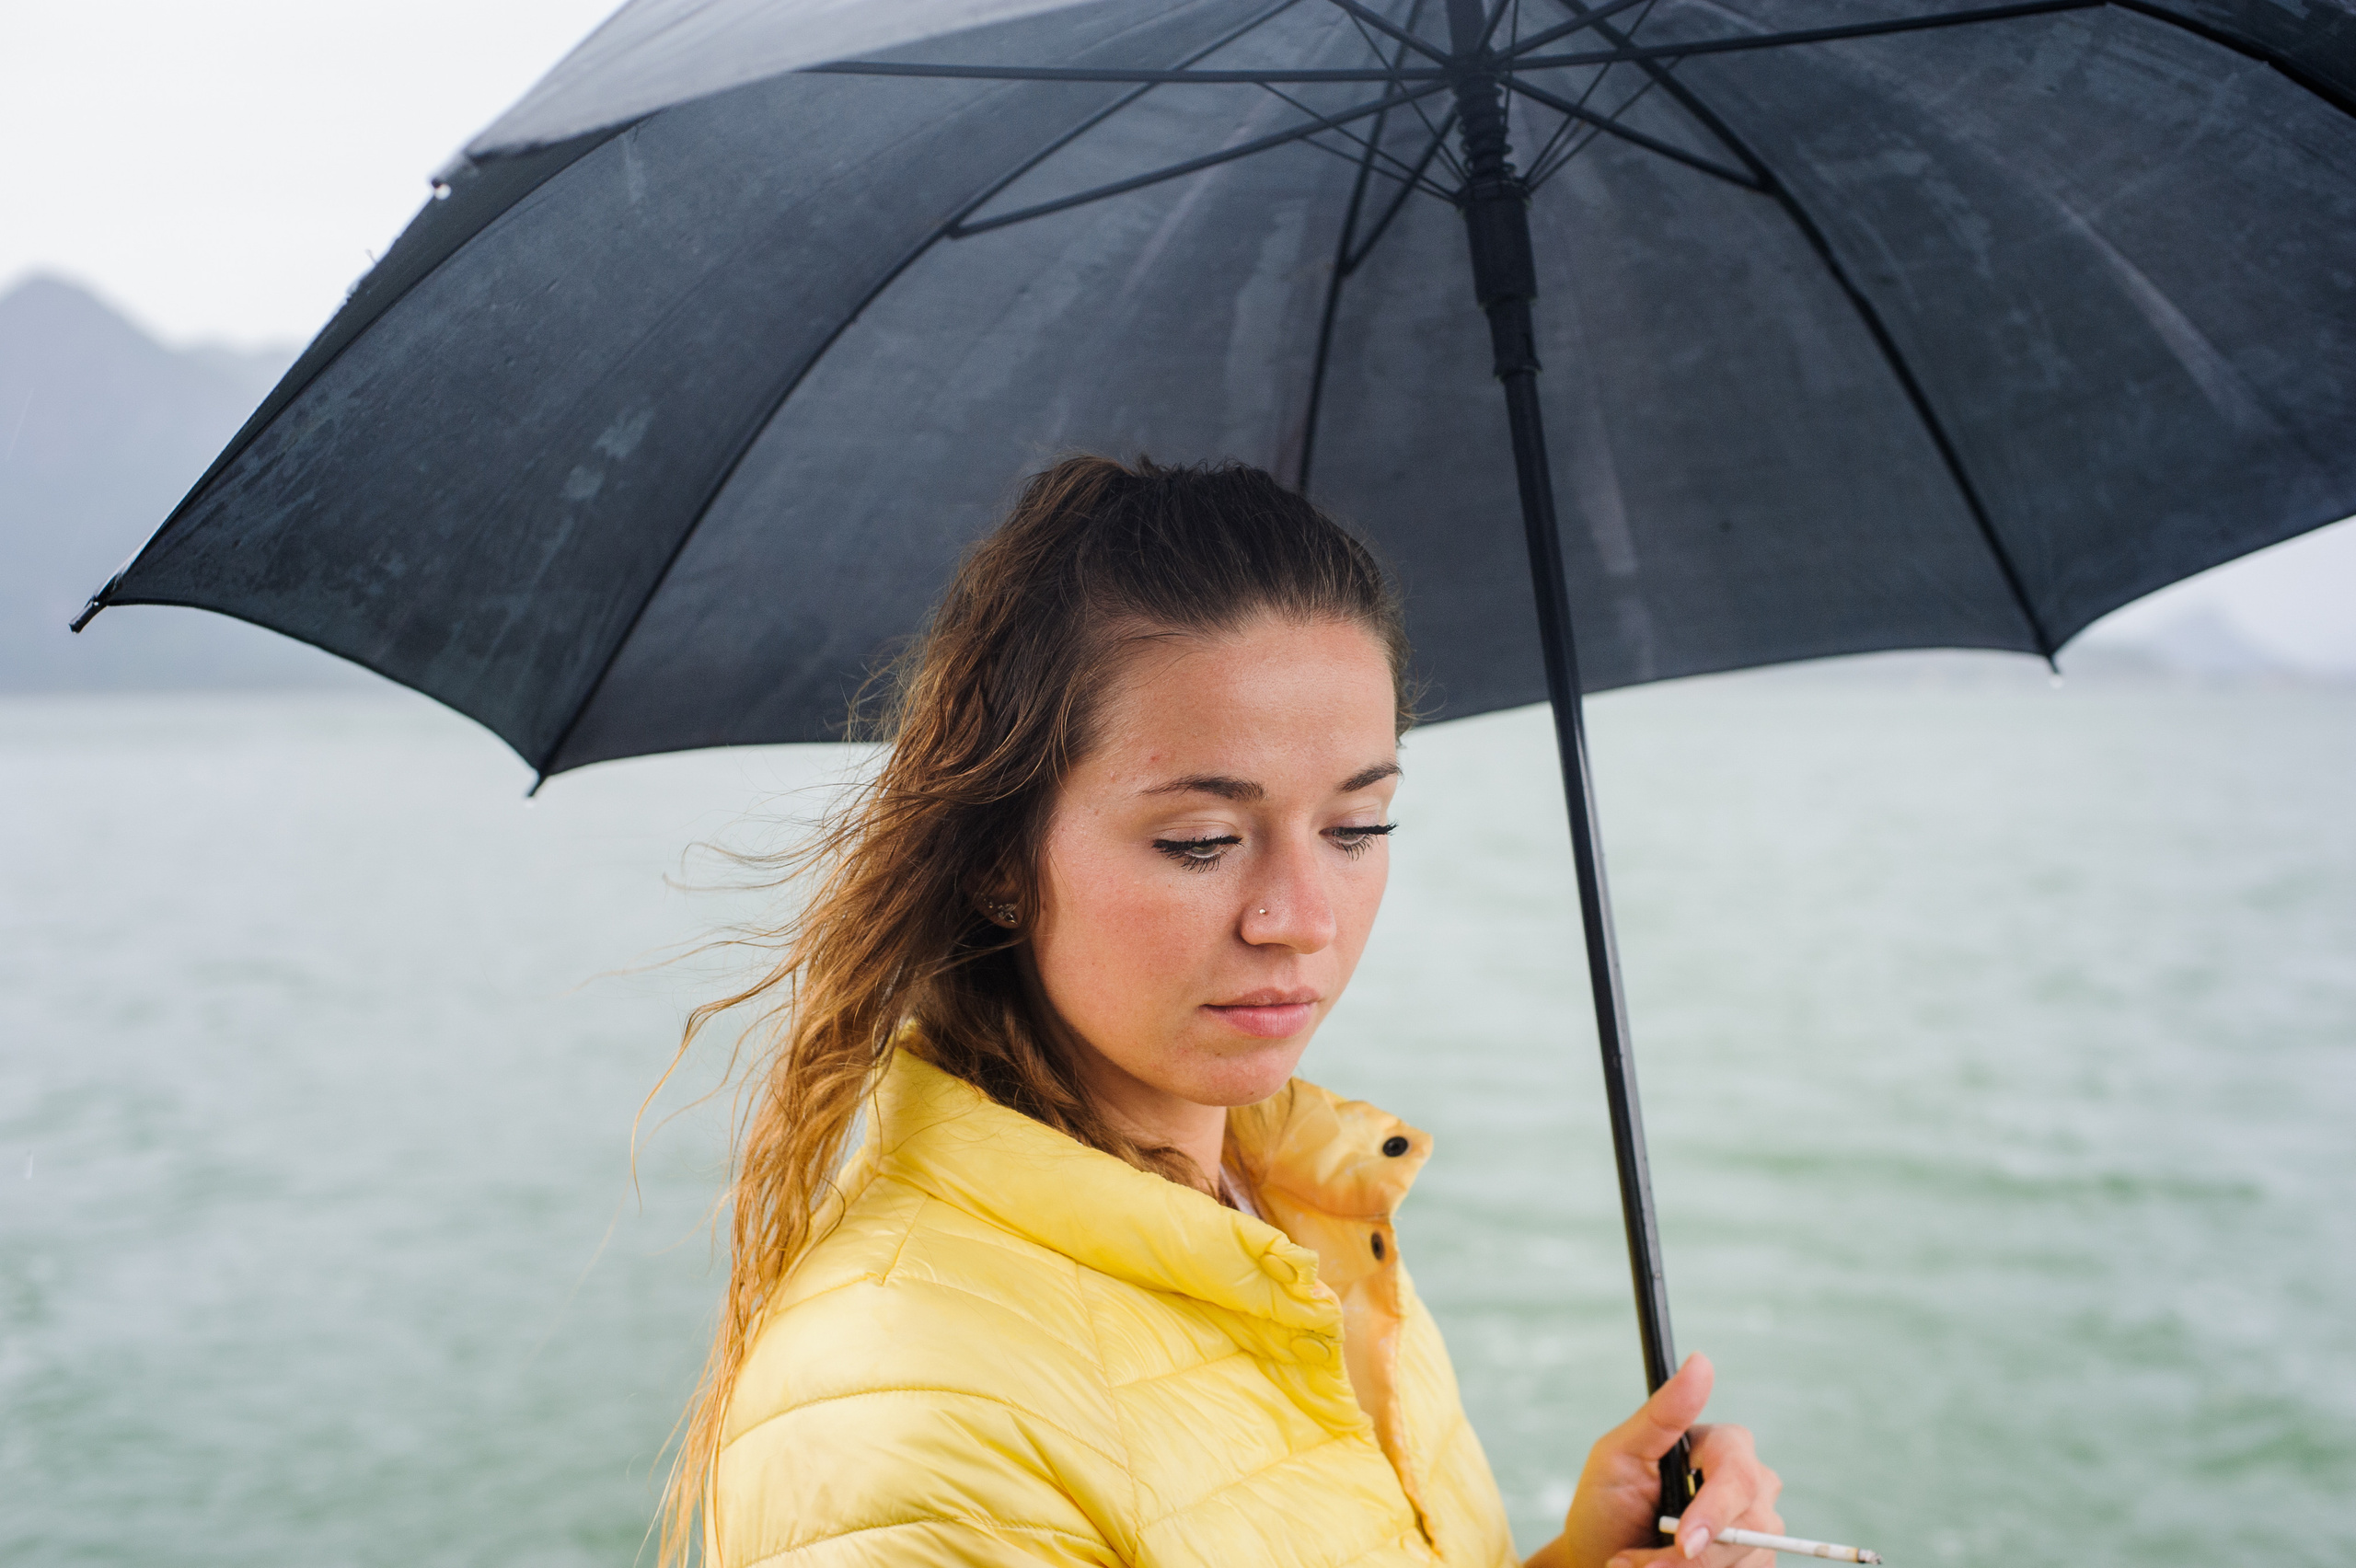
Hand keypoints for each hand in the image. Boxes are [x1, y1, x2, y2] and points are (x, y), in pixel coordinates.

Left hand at [1530, 1352, 1784, 1567]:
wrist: (1599, 1556)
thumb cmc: (1606, 1503)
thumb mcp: (1620, 1454)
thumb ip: (1662, 1414)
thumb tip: (1701, 1361)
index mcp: (1722, 1446)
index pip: (1740, 1474)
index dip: (1714, 1512)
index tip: (1682, 1542)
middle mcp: (1752, 1485)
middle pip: (1753, 1524)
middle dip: (1693, 1556)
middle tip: (1641, 1566)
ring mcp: (1758, 1528)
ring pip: (1748, 1559)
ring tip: (1641, 1566)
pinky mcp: (1754, 1563)